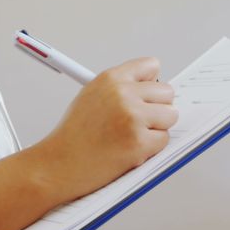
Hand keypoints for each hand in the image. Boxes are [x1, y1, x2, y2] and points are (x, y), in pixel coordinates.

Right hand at [36, 57, 177, 199]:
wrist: (58, 164)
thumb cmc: (74, 135)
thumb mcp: (92, 95)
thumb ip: (121, 87)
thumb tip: (151, 86)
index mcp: (111, 78)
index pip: (152, 66)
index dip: (151, 83)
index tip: (147, 95)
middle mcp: (123, 94)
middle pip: (167, 92)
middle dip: (157, 108)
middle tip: (140, 121)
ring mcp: (132, 117)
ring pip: (170, 116)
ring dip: (157, 128)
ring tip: (133, 135)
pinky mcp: (139, 142)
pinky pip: (164, 140)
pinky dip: (152, 148)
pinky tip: (130, 149)